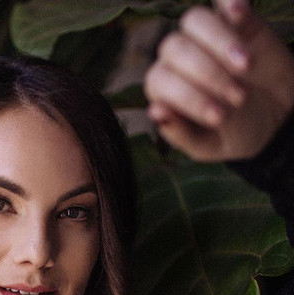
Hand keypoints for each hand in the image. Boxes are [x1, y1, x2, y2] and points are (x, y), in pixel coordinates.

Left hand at [143, 0, 293, 161]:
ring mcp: (204, 37)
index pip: (161, 81)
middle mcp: (177, 60)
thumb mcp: (206, 145)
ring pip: (194, 21)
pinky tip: (239, 11)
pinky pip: (223, 0)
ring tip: (246, 67)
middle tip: (238, 98)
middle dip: (208, 74)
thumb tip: (155, 111)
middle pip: (175, 49)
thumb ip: (180, 132)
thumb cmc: (232, 134)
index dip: (188, 97)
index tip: (220, 116)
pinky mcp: (236, 20)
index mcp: (163, 91)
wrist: (274, 120)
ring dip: (219, 41)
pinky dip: (229, 2)